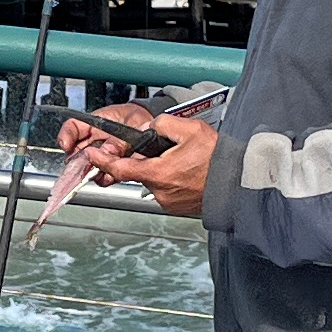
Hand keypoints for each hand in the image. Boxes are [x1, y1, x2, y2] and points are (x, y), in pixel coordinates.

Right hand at [54, 103, 155, 174]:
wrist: (153, 128)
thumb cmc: (139, 119)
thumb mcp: (131, 124)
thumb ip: (119, 139)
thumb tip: (108, 152)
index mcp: (94, 124)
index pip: (73, 127)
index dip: (66, 136)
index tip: (65, 145)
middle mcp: (94, 140)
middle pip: (76, 152)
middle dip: (78, 161)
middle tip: (83, 165)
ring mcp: (101, 155)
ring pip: (88, 166)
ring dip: (92, 171)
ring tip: (100, 170)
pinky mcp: (111, 167)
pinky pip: (102, 176)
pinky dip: (105, 178)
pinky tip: (110, 176)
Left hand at [91, 115, 215, 216]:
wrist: (239, 183)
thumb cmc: (218, 159)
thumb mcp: (190, 129)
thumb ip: (162, 124)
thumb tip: (149, 127)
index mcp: (158, 172)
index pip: (120, 169)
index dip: (102, 161)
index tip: (92, 154)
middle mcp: (160, 190)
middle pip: (141, 172)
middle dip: (149, 160)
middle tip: (171, 150)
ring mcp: (169, 202)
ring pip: (156, 180)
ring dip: (164, 170)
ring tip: (187, 162)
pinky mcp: (178, 207)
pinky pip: (168, 190)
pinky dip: (174, 181)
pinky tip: (191, 174)